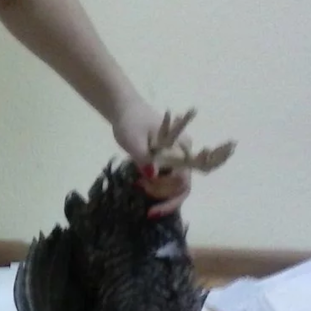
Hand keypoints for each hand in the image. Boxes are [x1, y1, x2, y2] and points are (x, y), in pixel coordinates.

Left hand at [111, 97, 190, 217]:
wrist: (125, 110)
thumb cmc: (131, 122)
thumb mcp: (133, 140)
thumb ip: (143, 157)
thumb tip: (153, 175)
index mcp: (181, 147)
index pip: (184, 180)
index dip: (171, 196)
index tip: (149, 200)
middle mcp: (185, 155)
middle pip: (181, 186)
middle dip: (161, 195)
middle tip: (138, 187)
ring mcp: (177, 159)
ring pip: (174, 186)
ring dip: (157, 191)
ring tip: (137, 183)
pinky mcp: (167, 161)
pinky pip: (167, 181)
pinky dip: (155, 187)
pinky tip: (140, 183)